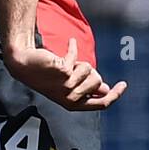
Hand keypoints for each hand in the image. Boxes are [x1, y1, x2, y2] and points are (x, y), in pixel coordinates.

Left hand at [4, 37, 126, 110]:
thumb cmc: (47, 75)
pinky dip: (72, 48)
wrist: (25, 64)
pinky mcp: (64, 72)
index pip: (102, 104)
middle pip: (98, 82)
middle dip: (89, 71)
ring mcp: (66, 87)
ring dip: (78, 62)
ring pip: (89, 68)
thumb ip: (87, 88)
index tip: (123, 85)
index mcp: (74, 105)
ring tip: (63, 64)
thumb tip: (105, 89)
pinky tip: (69, 44)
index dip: (115, 95)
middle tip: (73, 68)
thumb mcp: (69, 84)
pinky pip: (77, 57)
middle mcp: (70, 99)